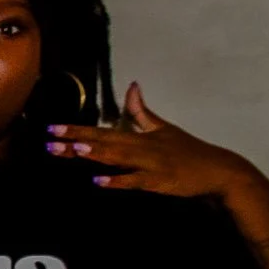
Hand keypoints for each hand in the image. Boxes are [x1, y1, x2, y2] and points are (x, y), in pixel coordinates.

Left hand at [45, 82, 259, 198]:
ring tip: (73, 148)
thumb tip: (132, 87)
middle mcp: (141, 147)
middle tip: (50, 138)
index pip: (102, 131)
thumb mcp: (164, 128)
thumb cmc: (188, 151)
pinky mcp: (159, 181)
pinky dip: (117, 180)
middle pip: (104, 143)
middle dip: (76, 140)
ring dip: (96, 153)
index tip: (52, 128)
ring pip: (118, 158)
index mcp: (139, 136)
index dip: (77, 129)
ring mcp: (150, 164)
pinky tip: (98, 181)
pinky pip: (135, 181)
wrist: (218, 170)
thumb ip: (142, 111)